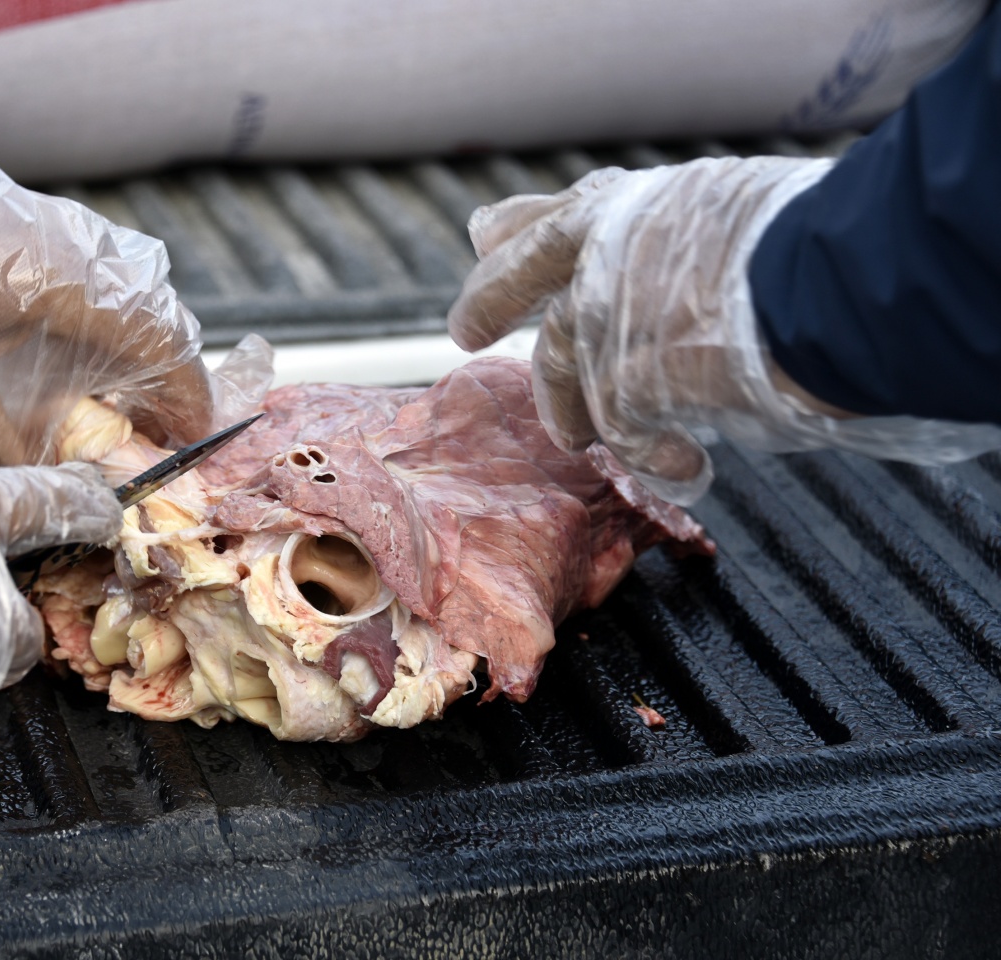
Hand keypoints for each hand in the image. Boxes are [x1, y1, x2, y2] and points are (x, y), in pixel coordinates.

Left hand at [0, 120, 214, 469]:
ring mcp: (76, 238)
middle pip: (166, 327)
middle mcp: (94, 258)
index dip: (189, 403)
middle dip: (171, 388)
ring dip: (143, 360)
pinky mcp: (52, 232)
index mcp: (80, 292)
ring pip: (140, 305)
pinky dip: (114, 332)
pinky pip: (109, 287)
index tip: (190, 447)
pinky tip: (83, 368)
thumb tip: (39, 491)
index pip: (169, 348)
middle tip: (155, 441)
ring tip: (122, 414)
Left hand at [448, 157, 838, 503]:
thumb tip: (689, 261)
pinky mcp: (621, 383)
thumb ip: (690, 239)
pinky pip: (622, 432)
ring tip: (584, 441)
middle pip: (518, 281)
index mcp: (633, 207)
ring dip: (574, 412)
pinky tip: (686, 469)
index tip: (489, 239)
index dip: (519, 232)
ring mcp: (602, 319)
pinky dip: (654, 457)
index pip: (557, 217)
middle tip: (463, 331)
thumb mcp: (742, 212)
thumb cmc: (822, 243)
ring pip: (563, 372)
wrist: (842, 281)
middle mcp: (601, 255)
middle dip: (489, 302)